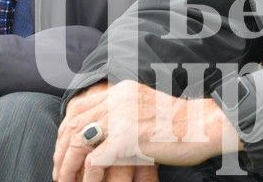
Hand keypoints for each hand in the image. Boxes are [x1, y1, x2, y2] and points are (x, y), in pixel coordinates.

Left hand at [53, 80, 238, 181]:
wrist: (204, 126)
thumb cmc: (182, 124)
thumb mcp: (146, 109)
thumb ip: (125, 113)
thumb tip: (101, 135)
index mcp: (120, 90)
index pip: (79, 105)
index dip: (65, 128)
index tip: (62, 147)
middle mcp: (116, 99)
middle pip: (73, 123)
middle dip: (61, 149)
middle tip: (59, 169)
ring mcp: (120, 118)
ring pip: (77, 142)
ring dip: (67, 166)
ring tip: (65, 181)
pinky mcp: (125, 139)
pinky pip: (93, 162)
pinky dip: (86, 176)